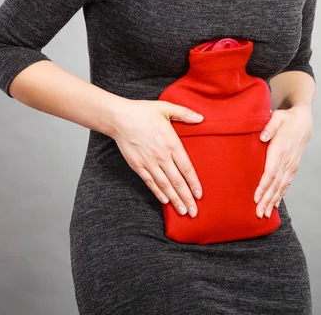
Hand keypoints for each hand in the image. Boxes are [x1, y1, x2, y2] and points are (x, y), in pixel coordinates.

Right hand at [109, 99, 203, 217]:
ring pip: (165, 185)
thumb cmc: (142, 112)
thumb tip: (201, 118)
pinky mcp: (138, 166)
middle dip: (187, 198)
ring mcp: (149, 162)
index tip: (199, 195)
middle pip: (177, 181)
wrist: (119, 118)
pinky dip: (158, 192)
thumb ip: (185, 114)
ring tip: (183, 211)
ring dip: (175, 199)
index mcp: (172, 143)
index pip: (186, 168)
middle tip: (194, 212)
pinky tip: (165, 201)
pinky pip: (150, 182)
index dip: (194, 183)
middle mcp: (162, 156)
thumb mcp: (166, 108)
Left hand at [253, 105, 312, 217]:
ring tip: (264, 214)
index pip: (270, 172)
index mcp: (280, 150)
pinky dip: (280, 195)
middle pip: (275, 184)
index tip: (256, 198)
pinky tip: (274, 205)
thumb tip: (263, 137)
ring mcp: (291, 166)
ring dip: (272, 201)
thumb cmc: (287, 118)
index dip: (263, 187)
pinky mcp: (293, 167)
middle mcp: (286, 161)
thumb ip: (270, 126)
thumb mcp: (278, 117)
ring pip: (281, 187)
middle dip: (266, 200)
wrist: (303, 120)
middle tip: (258, 214)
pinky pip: (286, 184)